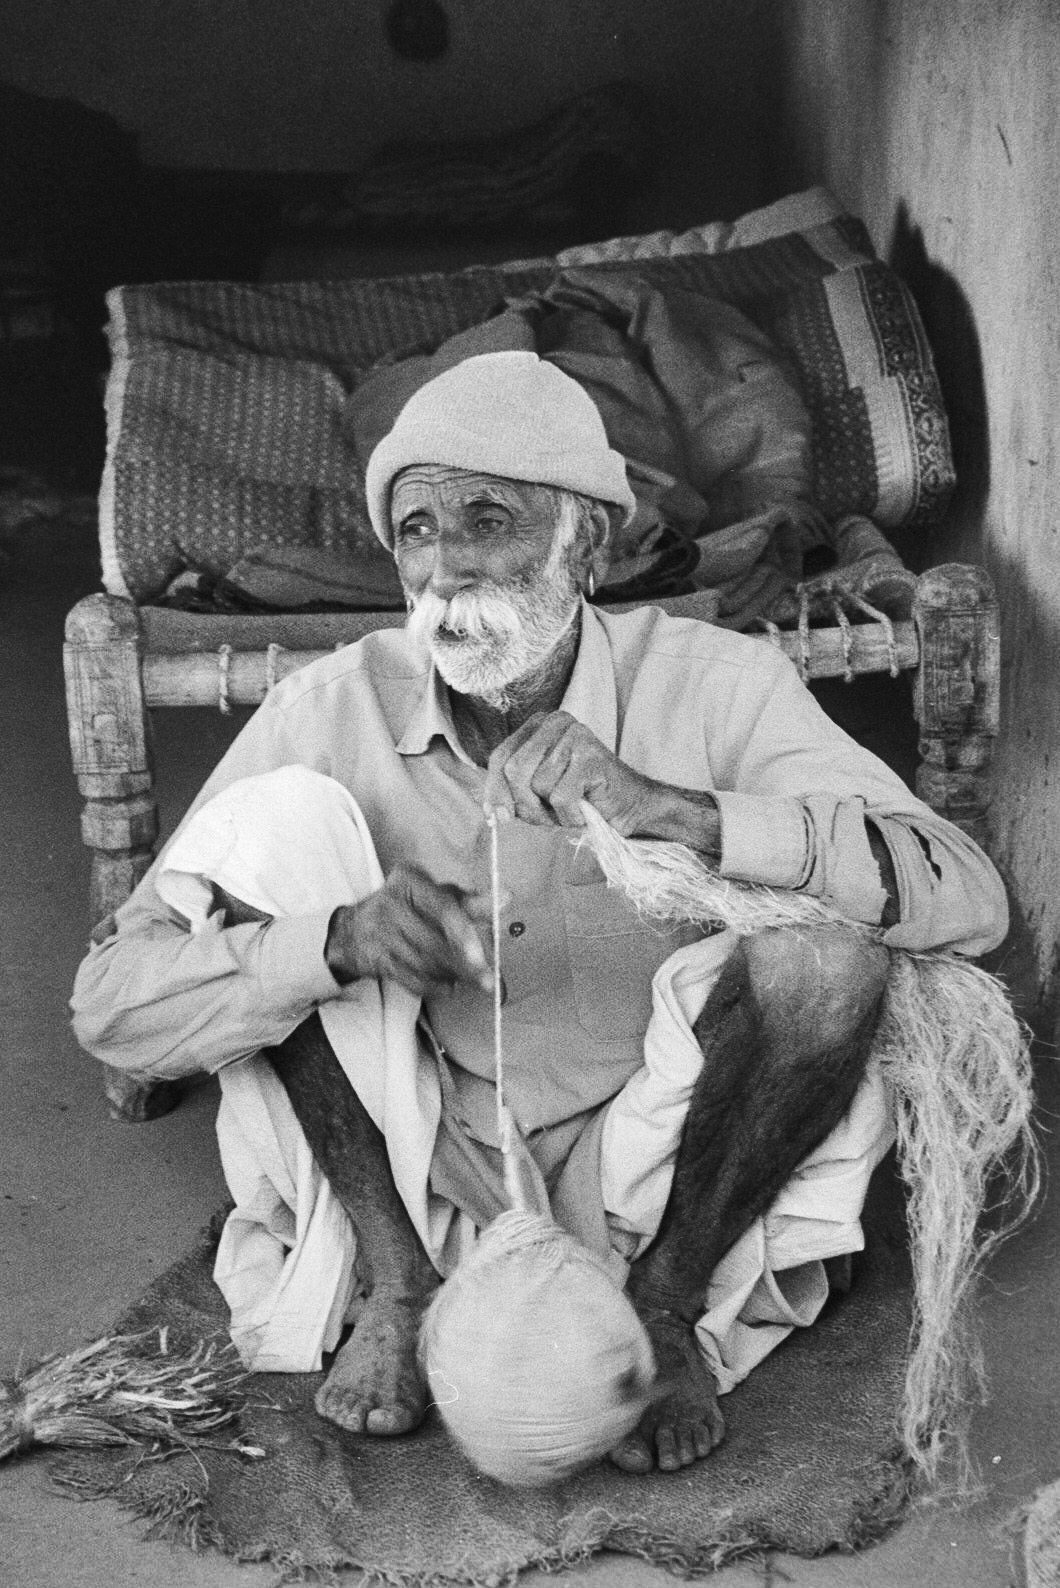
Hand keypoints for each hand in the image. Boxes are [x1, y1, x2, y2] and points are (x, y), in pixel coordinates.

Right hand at [325, 864, 495, 996]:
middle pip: (436, 942)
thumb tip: (506, 897)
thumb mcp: (437, 896)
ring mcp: (379, 932)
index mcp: (410, 880)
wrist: (352, 929)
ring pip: (426, 964)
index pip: (443, 908)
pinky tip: (447, 985)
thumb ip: (472, 902)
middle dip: (466, 966)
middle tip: (490, 981)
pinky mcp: (375, 959)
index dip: (465, 935)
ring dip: (452, 976)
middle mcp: (391, 903)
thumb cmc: (407, 907)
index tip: (482, 958)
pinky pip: (411, 980)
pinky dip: (434, 987)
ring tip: (466, 977)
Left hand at [483, 711, 658, 833]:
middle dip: (525, 804)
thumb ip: (511, 792)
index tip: (497, 816)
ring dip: (551, 812)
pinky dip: (570, 816)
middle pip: (514, 770)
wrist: (629, 806)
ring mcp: (576, 736)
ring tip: (571, 808)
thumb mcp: (537, 792)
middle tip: (546, 816)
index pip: (500, 757)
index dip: (494, 790)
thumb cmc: (580, 799)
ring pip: (537, 785)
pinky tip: (585, 810)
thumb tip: (491, 811)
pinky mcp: (591, 757)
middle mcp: (556, 722)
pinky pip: (560, 797)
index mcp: (539, 724)